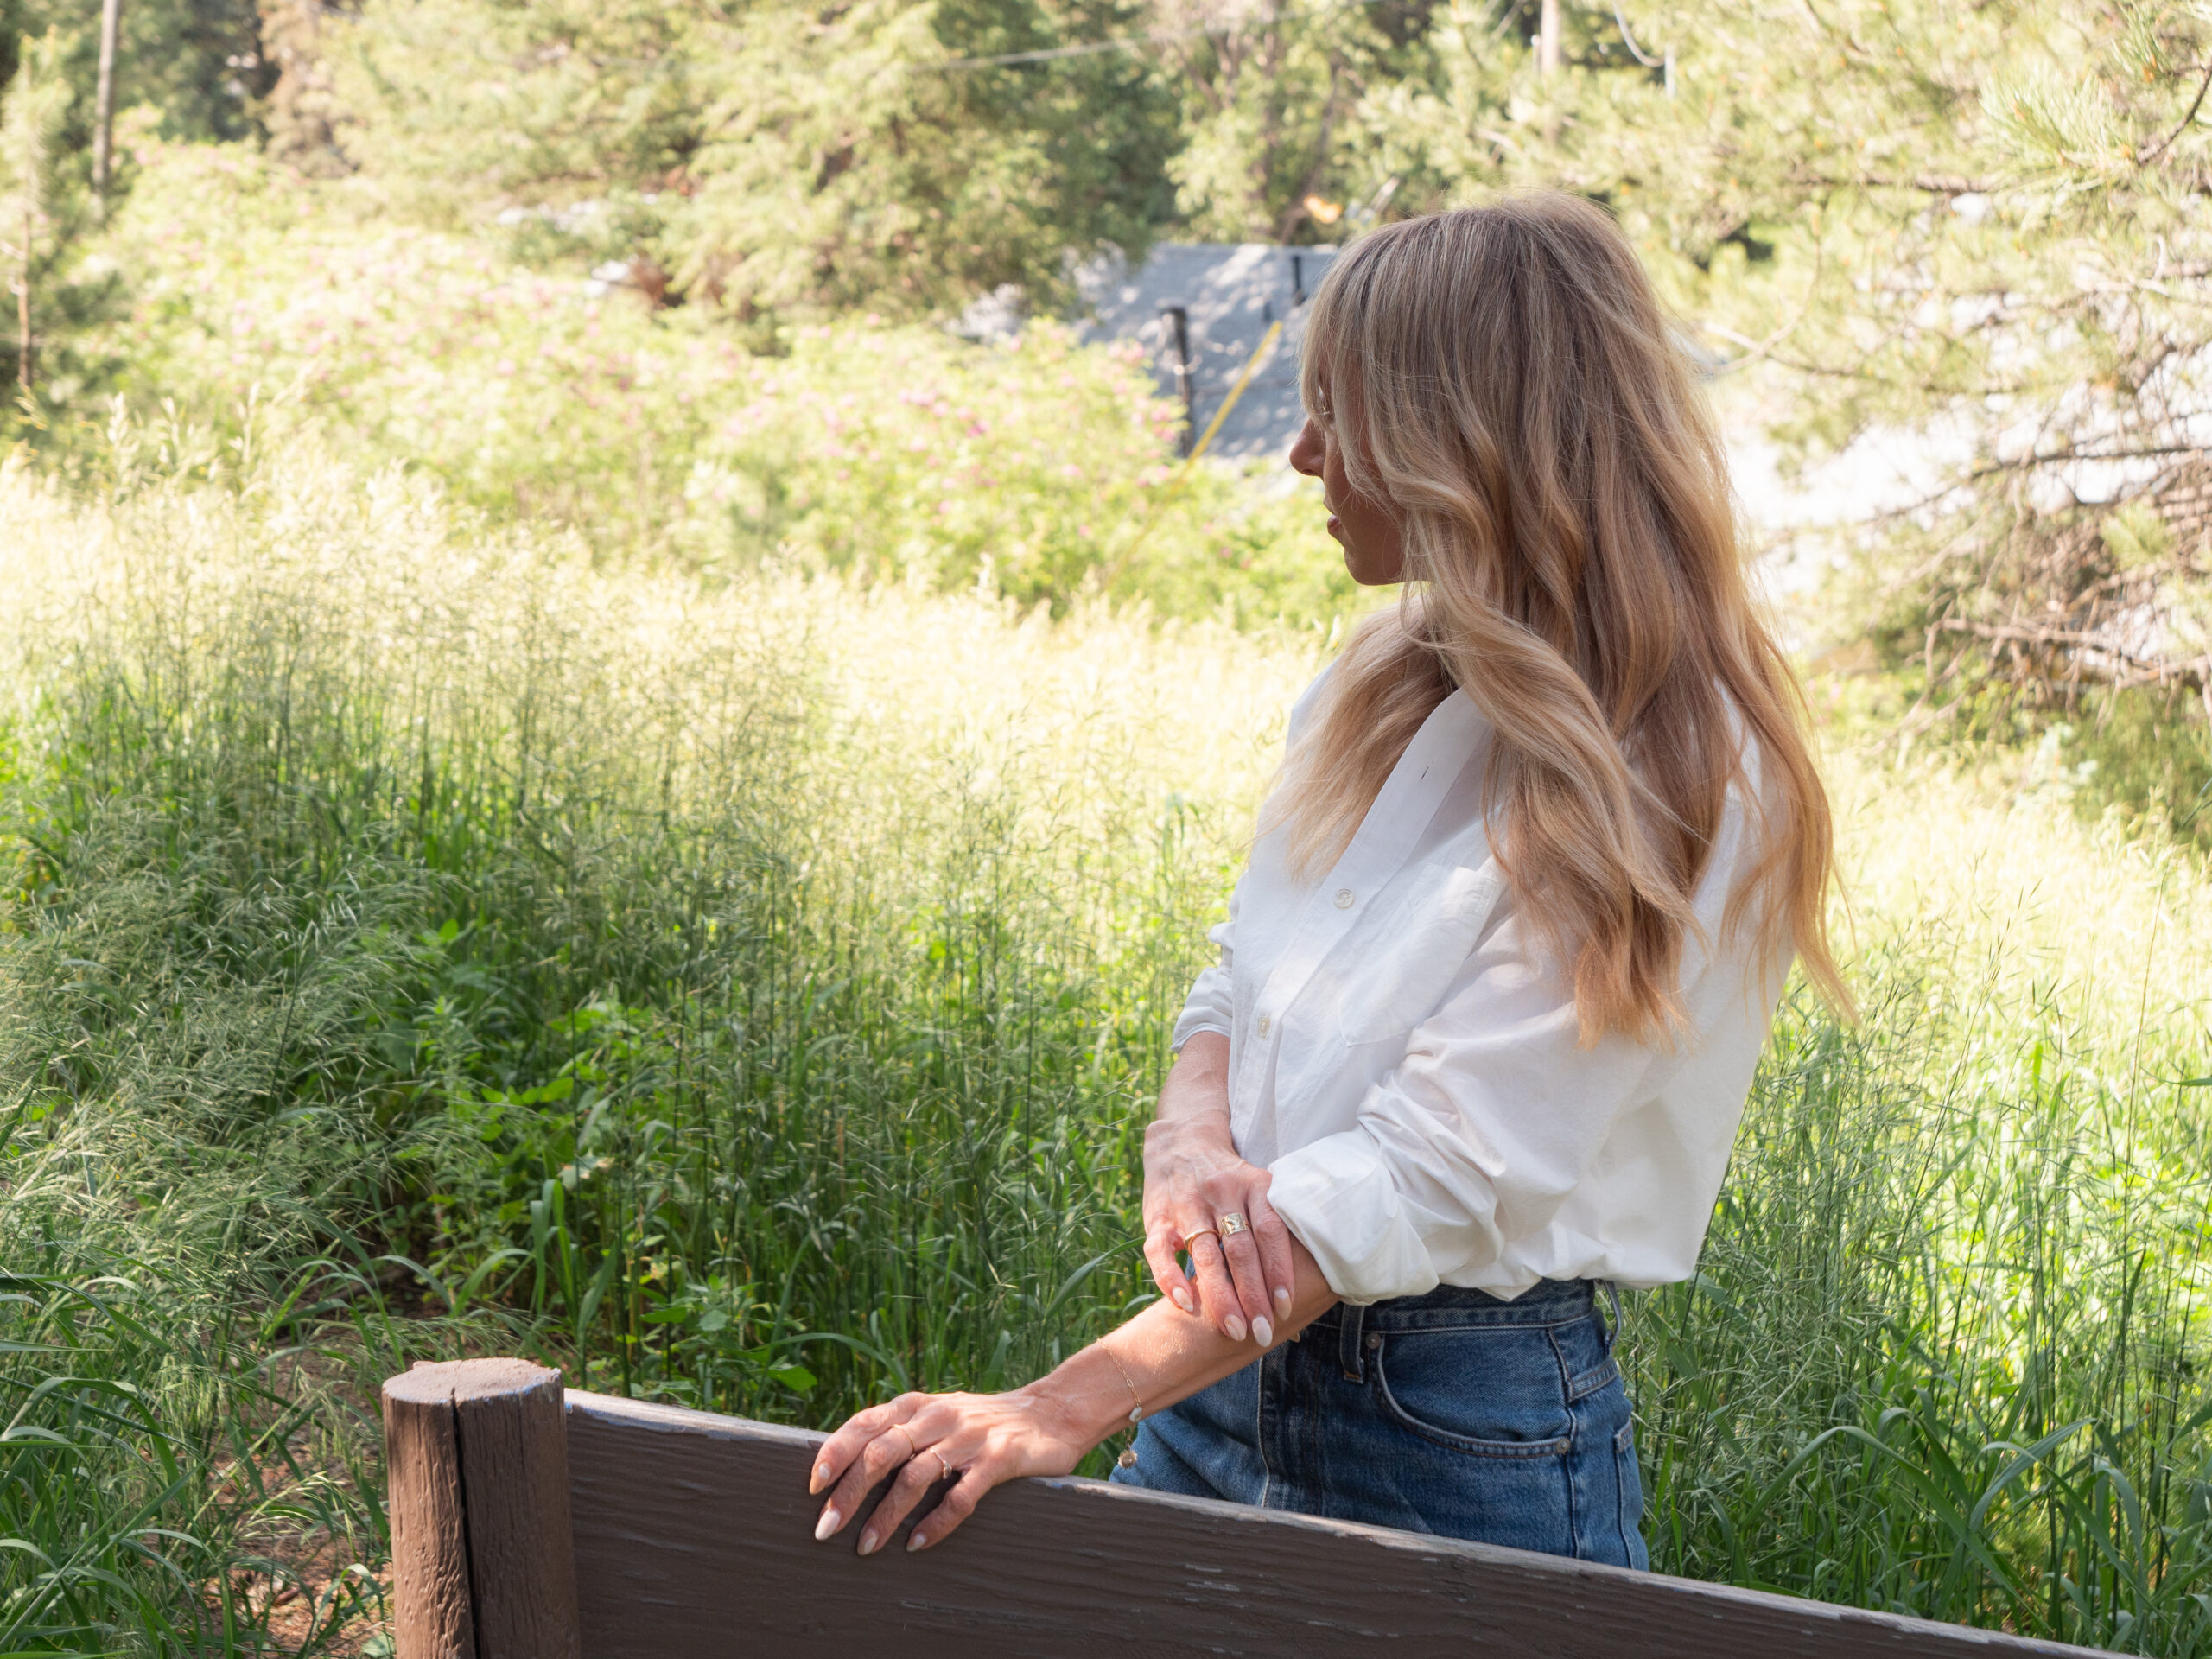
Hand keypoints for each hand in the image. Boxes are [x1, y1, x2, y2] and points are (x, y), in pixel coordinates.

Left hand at [807, 1387, 1087, 1556]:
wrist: (1052, 1412)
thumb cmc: (984, 1421)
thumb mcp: (939, 1415)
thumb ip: (901, 1430)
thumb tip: (847, 1465)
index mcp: (920, 1405)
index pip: (866, 1423)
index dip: (836, 1451)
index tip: (813, 1485)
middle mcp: (939, 1416)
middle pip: (882, 1453)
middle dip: (849, 1493)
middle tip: (825, 1529)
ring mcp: (969, 1436)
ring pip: (915, 1476)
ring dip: (886, 1516)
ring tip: (866, 1547)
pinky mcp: (999, 1459)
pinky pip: (961, 1496)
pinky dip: (936, 1523)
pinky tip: (918, 1544)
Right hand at [1142, 1037, 1295, 1347]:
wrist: (1180, 1141)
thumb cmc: (1231, 1179)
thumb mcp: (1259, 1186)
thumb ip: (1276, 1222)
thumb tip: (1316, 1276)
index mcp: (1253, 1185)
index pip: (1270, 1231)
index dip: (1278, 1270)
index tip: (1285, 1307)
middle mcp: (1221, 1193)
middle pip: (1240, 1249)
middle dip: (1253, 1294)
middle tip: (1262, 1331)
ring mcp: (1187, 1205)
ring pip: (1205, 1253)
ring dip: (1220, 1296)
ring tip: (1234, 1330)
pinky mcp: (1157, 1217)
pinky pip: (1160, 1251)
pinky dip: (1171, 1280)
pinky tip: (1187, 1306)